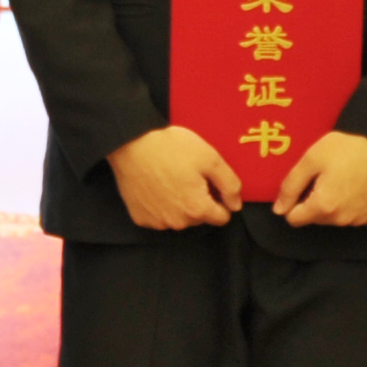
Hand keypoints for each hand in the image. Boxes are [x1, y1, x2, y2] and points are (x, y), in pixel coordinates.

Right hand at [106, 124, 242, 231]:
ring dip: (179, 204)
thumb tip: (235, 205)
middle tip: (188, 175)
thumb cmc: (172, 148)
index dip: (220, 199)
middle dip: (199, 201)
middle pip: (199, 218)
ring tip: (170, 178)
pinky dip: (160, 206)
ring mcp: (157, 222)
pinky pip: (158, 217)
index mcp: (197, 209)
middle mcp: (178, 222)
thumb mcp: (210, 158)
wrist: (130, 143)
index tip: (209, 182)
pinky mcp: (140, 218)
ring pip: (179, 218)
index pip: (222, 217)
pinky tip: (155, 186)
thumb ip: (230, 184)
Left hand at [273, 130, 366, 227]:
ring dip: (334, 205)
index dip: (294, 201)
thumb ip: (290, 186)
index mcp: (323, 207)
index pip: (294, 218)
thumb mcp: (311, 159)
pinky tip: (359, 186)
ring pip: (335, 219)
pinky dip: (353, 205)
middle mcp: (342, 220)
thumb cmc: (347, 148)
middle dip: (315, 201)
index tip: (306, 183)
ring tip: (344, 178)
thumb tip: (278, 210)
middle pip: (315, 218)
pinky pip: (354, 216)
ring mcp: (360, 220)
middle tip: (326, 176)